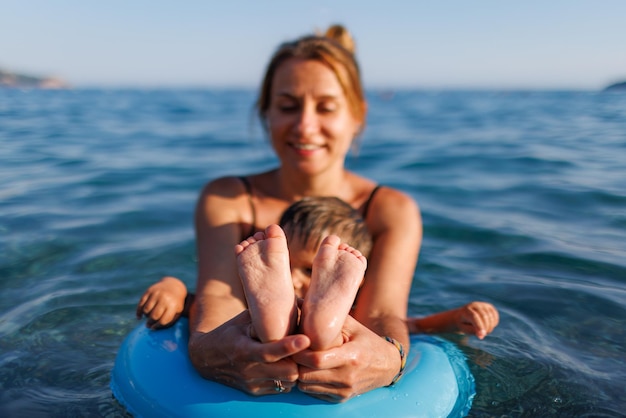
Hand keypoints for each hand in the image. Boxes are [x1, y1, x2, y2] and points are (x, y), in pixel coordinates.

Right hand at [136, 276, 186, 328]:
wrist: (173, 285)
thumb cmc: (175, 303)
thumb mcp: (177, 311)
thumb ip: (170, 321)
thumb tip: (154, 329)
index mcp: (173, 306)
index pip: (163, 320)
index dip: (157, 326)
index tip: (153, 328)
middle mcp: (164, 299)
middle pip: (154, 316)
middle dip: (150, 323)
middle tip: (148, 325)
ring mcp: (156, 294)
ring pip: (146, 310)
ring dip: (145, 316)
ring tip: (148, 317)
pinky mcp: (149, 291)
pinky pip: (141, 303)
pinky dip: (139, 311)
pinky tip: (139, 316)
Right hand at [188, 310, 310, 395]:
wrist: (205, 357)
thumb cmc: (230, 331)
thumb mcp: (244, 318)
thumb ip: (267, 314)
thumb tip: (297, 305)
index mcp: (244, 350)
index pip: (269, 352)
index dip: (289, 346)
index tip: (305, 339)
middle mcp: (248, 370)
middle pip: (287, 371)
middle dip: (299, 360)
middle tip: (304, 348)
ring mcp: (252, 384)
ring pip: (288, 382)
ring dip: (295, 369)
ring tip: (294, 355)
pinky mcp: (254, 391)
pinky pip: (282, 388)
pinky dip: (287, 377)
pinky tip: (284, 364)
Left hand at [293, 315, 399, 402]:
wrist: (387, 365)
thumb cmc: (366, 340)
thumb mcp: (352, 325)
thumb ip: (328, 316)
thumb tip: (300, 302)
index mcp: (351, 356)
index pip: (316, 360)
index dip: (300, 352)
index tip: (294, 343)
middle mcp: (347, 377)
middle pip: (307, 375)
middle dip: (296, 363)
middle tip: (293, 351)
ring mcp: (344, 390)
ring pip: (307, 386)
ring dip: (300, 374)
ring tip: (301, 360)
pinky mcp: (341, 398)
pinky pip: (314, 393)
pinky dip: (308, 383)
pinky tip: (311, 370)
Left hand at [454, 301, 498, 338]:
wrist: (463, 316)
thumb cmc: (464, 324)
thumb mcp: (465, 329)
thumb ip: (473, 331)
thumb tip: (482, 334)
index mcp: (466, 310)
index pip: (474, 316)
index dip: (479, 326)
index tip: (482, 335)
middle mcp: (475, 305)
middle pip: (484, 316)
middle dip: (485, 328)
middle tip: (482, 335)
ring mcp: (483, 305)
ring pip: (491, 317)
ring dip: (490, 327)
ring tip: (484, 331)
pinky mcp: (489, 307)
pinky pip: (495, 316)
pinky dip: (493, 323)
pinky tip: (488, 326)